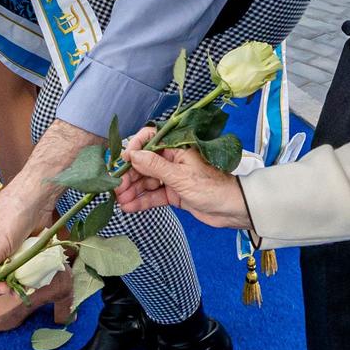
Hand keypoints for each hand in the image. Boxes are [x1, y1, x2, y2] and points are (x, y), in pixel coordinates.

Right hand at [116, 127, 252, 228]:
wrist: (232, 209)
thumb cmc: (212, 187)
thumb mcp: (181, 176)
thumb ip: (155, 166)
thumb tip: (133, 154)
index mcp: (177, 148)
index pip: (150, 139)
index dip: (134, 148)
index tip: (123, 161)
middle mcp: (172, 161)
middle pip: (144, 164)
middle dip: (130, 175)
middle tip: (117, 188)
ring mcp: (172, 178)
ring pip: (147, 181)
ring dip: (133, 190)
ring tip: (120, 200)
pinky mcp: (174, 194)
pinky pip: (153, 195)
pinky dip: (142, 201)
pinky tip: (129, 207)